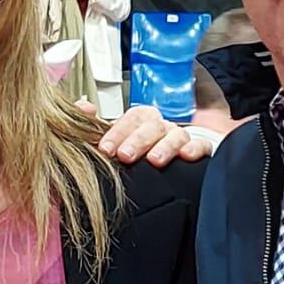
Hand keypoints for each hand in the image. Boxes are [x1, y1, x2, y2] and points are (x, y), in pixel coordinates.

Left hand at [96, 103, 213, 165]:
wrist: (164, 176)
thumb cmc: (134, 154)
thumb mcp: (111, 142)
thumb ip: (93, 125)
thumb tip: (82, 107)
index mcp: (141, 122)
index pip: (131, 117)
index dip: (118, 131)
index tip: (105, 149)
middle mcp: (162, 127)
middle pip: (152, 125)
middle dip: (137, 140)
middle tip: (124, 156)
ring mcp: (181, 139)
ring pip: (176, 134)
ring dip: (165, 146)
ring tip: (154, 161)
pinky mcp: (201, 151)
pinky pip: (202, 145)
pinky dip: (195, 148)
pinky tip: (186, 157)